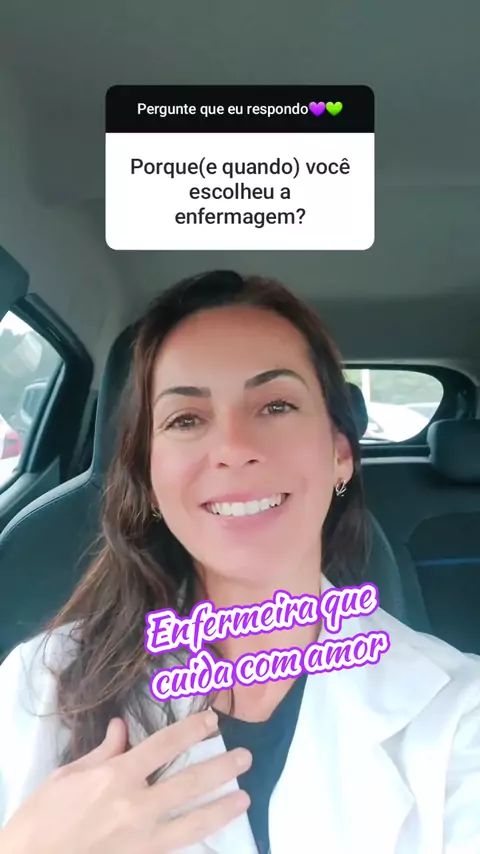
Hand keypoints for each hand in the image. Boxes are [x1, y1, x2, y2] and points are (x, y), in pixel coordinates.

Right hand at [0, 710, 250, 853]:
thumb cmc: (43, 817)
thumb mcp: (68, 775)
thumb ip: (103, 752)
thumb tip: (121, 728)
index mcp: (116, 775)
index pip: (164, 745)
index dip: (192, 729)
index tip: (213, 720)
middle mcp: (135, 804)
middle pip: (189, 781)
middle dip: (221, 767)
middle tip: (245, 757)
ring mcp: (141, 838)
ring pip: (194, 820)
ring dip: (223, 807)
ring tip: (245, 798)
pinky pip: (178, 847)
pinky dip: (199, 839)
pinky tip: (215, 834)